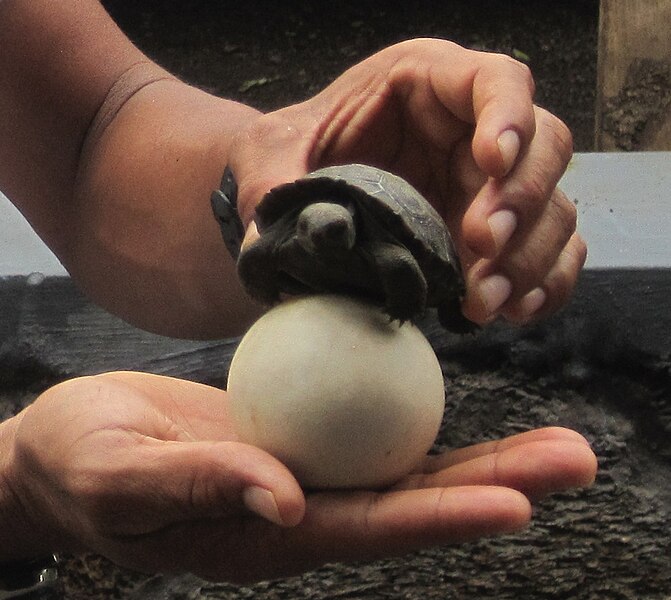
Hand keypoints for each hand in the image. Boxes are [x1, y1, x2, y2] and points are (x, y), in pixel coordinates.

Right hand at [6, 372, 595, 581]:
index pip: (370, 529)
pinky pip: (370, 424)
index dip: (443, 518)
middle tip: (576, 459)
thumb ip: (198, 487)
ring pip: (408, 467)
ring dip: (486, 455)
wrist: (73, 444)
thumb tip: (283, 499)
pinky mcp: (299, 434)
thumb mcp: (123, 475)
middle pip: (413, 501)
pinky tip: (466, 398)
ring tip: (558, 442)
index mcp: (268, 536)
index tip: (517, 503)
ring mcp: (307, 472)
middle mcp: (303, 510)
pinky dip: (422, 413)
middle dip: (499, 485)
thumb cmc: (83, 466)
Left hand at [227, 38, 585, 326]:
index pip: (497, 81)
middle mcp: (473, 131)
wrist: (309, 193)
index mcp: (428, 84)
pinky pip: (550, 255)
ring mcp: (491, 187)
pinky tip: (511, 311)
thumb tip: (269, 239)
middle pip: (545, 146)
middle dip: (521, 199)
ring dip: (530, 256)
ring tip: (484, 299)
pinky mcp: (499, 234)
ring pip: (553, 209)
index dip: (509, 117)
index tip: (491, 162)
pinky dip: (542, 285)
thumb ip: (275, 182)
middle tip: (481, 244)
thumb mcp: (272, 154)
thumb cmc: (297, 155)